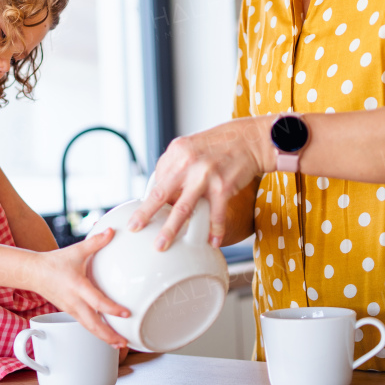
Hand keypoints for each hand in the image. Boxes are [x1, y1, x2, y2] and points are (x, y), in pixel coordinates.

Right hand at [33, 228, 130, 348]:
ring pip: (89, 328)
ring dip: (104, 338)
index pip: (96, 301)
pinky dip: (97, 332)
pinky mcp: (70, 312)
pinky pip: (85, 325)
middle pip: (92, 324)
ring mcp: (71, 309)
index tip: (126, 313)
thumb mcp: (76, 250)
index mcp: (77, 286)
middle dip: (108, 335)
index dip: (112, 309)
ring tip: (120, 345)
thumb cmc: (55, 262)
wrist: (34, 273)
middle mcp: (74, 301)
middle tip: (125, 342)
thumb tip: (111, 230)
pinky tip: (108, 336)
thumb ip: (95, 242)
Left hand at [128, 116, 273, 250]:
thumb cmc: (221, 144)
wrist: (251, 139)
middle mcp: (187, 162)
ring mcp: (205, 176)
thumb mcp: (192, 146)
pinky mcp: (223, 187)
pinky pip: (215, 215)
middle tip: (134, 228)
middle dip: (145, 214)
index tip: (148, 213)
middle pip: (160, 194)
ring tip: (162, 245)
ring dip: (171, 230)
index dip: (153, 198)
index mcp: (177, 151)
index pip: (158, 179)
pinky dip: (213, 230)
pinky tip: (212, 242)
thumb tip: (164, 191)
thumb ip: (178, 165)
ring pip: (183, 209)